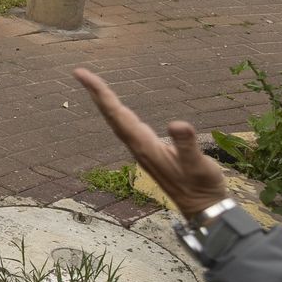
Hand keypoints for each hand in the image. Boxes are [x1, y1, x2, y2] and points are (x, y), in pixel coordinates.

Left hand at [73, 68, 228, 214]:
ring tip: (93, 84)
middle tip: (79, 72)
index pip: (117, 114)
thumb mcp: (199, 166)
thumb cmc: (202, 187)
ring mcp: (142, 149)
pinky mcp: (149, 151)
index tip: (83, 75)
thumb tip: (177, 124)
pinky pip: (127, 125)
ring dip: (104, 101)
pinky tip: (117, 108)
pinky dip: (118, 112)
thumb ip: (187, 147)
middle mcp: (137, 146)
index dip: (101, 93)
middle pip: (111, 115)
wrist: (202, 209)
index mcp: (144, 146)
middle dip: (96, 93)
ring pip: (117, 120)